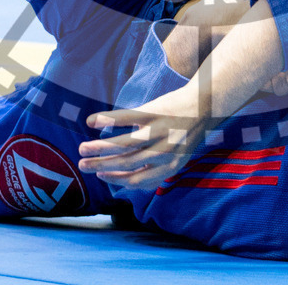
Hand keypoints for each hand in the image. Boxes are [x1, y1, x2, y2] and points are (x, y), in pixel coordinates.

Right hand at [79, 85, 207, 189]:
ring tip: (83, 148)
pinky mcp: (154, 112)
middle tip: (83, 165)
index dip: (117, 180)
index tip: (101, 176)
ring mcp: (158, 132)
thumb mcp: (177, 157)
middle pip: (126, 164)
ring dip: (100, 148)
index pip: (137, 180)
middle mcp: (163, 152)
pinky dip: (107, 120)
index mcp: (169, 167)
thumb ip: (156, 169)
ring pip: (123, 145)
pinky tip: (91, 121)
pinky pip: (126, 117)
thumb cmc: (187, 133)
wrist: (204, 104)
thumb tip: (128, 181)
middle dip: (101, 166)